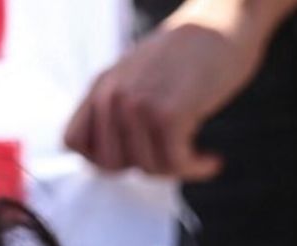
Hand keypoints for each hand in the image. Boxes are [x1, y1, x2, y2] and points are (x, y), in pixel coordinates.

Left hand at [64, 0, 296, 178]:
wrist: (223, 24)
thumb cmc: (191, 56)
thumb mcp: (143, 77)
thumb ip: (122, 107)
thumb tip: (115, 160)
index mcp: (102, 84)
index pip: (73, 142)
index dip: (101, 159)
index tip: (136, 155)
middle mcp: (113, 93)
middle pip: (110, 164)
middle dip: (142, 168)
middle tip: (170, 156)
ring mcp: (138, 102)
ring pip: (147, 168)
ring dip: (177, 170)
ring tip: (197, 155)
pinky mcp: (168, 112)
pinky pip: (175, 163)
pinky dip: (197, 168)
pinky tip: (212, 160)